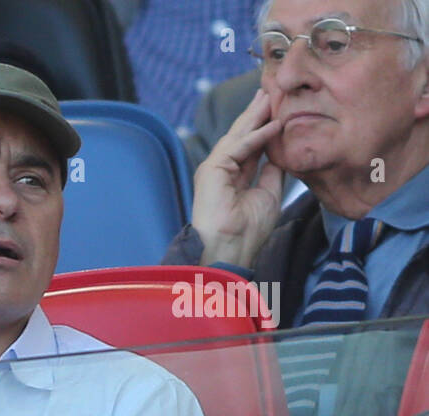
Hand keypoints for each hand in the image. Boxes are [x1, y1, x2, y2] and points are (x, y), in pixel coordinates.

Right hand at [191, 89, 285, 268]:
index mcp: (233, 175)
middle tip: (271, 88)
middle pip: (241, 134)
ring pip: (237, 136)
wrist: (231, 248)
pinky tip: (274, 123)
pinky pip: (237, 147)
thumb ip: (272, 170)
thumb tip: (281, 151)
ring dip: (255, 115)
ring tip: (271, 95)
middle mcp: (221, 168)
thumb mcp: (269, 193)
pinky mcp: (211, 170)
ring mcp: (214, 168)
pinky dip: (256, 135)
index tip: (278, 107)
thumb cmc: (248, 229)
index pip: (249, 144)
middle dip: (256, 112)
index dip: (263, 125)